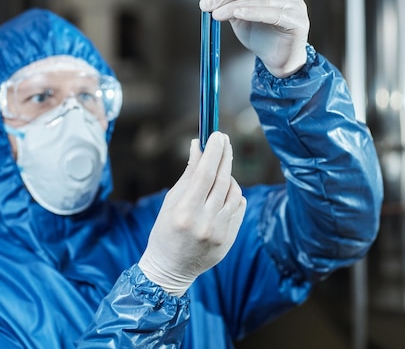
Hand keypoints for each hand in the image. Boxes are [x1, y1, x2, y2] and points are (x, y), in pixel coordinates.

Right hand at [138, 132, 246, 296]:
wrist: (171, 269)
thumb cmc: (165, 232)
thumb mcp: (171, 202)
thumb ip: (188, 174)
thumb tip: (198, 145)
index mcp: (185, 212)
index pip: (205, 174)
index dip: (214, 152)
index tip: (217, 135)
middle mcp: (205, 223)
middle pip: (222, 181)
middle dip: (225, 156)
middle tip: (224, 140)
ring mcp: (220, 233)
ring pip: (235, 193)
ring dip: (229, 176)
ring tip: (219, 171)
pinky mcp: (230, 239)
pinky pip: (239, 207)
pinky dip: (234, 195)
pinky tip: (224, 192)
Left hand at [193, 0, 309, 77]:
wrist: (277, 57)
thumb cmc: (260, 31)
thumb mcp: (235, 11)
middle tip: (206, 4)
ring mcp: (294, 1)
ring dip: (234, 4)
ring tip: (216, 13)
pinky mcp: (297, 19)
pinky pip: (272, 13)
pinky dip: (252, 12)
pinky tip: (237, 14)